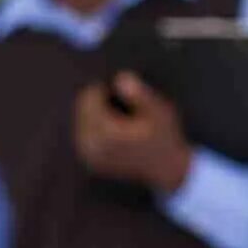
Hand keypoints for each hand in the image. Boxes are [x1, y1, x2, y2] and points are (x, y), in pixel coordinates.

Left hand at [73, 72, 193, 191]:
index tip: (123, 93)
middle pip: (82, 108)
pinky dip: (95, 126)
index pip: (89, 97)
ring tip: (120, 118)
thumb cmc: (164, 136)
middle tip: (123, 106)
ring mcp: (88, 155)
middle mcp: (91, 145)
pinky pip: (83, 133)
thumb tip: (119, 78)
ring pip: (81, 120)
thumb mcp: (158, 110)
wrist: (167, 169)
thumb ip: (138, 94)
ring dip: (96, 113)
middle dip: (99, 101)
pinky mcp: (89, 160)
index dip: (104, 89)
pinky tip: (114, 130)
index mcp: (105, 132)